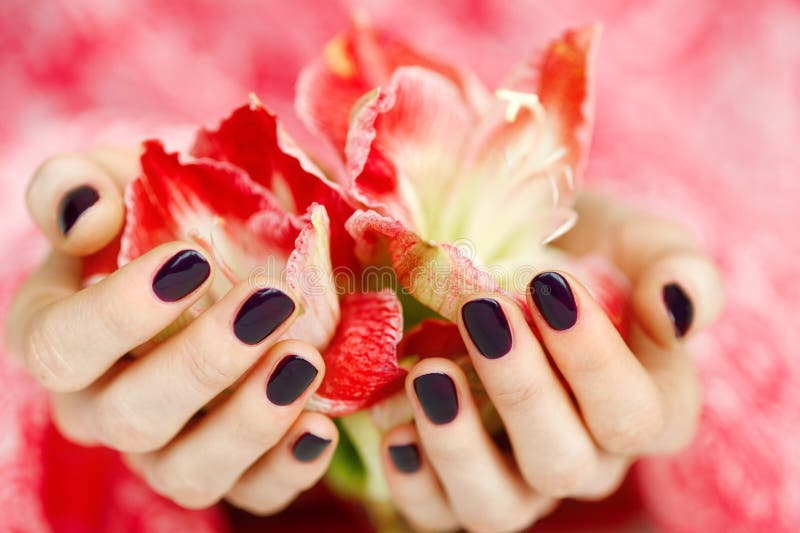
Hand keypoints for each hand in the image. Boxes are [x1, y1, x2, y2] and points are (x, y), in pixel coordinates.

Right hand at [5, 149, 337, 513]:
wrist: (218, 257)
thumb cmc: (159, 218)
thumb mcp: (119, 182)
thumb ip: (82, 186)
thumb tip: (87, 213)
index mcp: (58, 338)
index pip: (62, 345)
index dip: (121, 311)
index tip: (194, 258)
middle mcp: (100, 408)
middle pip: (131, 416)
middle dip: (202, 362)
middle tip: (271, 303)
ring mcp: (163, 448)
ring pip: (187, 471)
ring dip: (248, 422)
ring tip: (303, 362)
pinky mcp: (226, 468)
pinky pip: (249, 494)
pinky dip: (285, 468)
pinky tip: (320, 426)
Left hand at [379, 192, 723, 531]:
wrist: (525, 259)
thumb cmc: (589, 253)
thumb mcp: (637, 243)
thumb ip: (673, 268)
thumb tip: (676, 305)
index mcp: (648, 410)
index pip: (634, 414)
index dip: (593, 361)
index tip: (549, 288)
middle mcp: (588, 459)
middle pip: (563, 463)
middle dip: (520, 390)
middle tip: (482, 313)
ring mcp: (521, 480)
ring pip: (499, 507)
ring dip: (460, 447)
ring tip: (429, 376)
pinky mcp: (459, 485)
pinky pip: (440, 514)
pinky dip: (416, 484)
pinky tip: (396, 431)